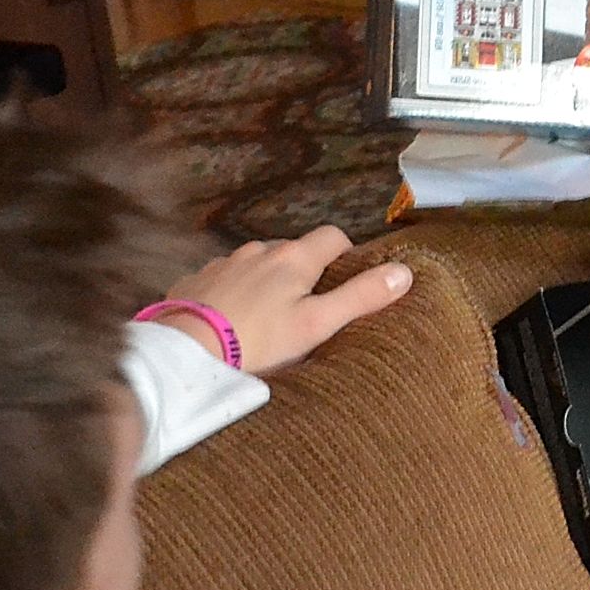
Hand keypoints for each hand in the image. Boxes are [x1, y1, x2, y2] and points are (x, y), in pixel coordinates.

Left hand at [153, 227, 412, 374]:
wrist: (185, 353)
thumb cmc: (259, 341)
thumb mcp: (317, 325)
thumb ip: (360, 297)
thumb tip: (405, 271)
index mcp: (294, 257)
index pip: (332, 236)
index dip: (346, 255)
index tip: (347, 283)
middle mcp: (258, 249)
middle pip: (293, 250)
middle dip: (304, 272)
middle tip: (307, 310)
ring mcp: (223, 262)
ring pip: (256, 264)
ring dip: (266, 281)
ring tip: (265, 319)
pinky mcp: (194, 280)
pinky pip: (224, 279)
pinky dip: (233, 292)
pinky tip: (229, 321)